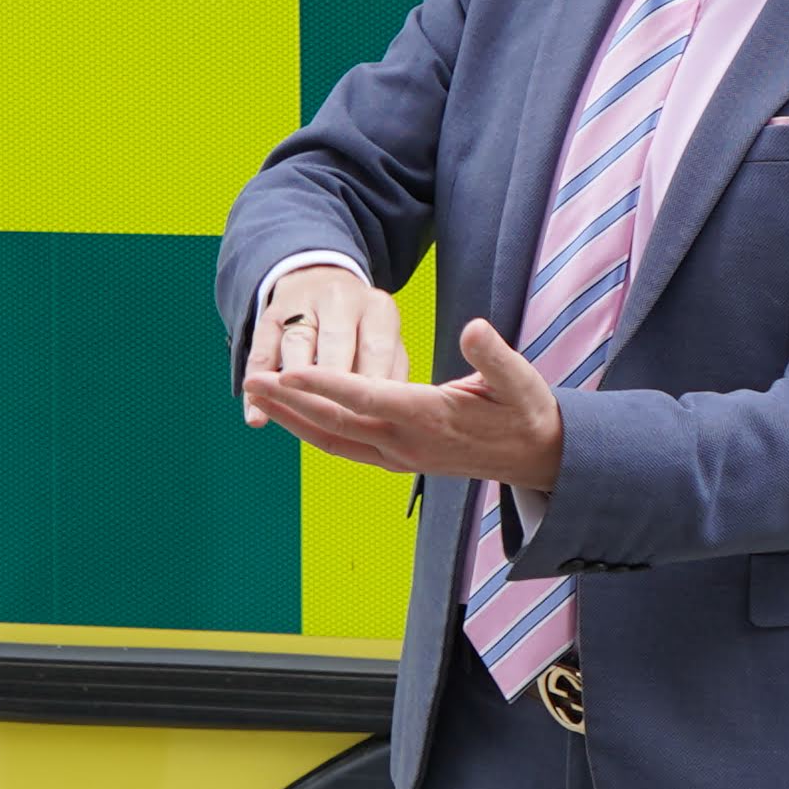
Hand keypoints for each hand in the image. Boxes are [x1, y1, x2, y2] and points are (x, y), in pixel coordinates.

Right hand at [238, 265, 403, 412]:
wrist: (322, 281)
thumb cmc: (363, 330)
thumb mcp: (386, 341)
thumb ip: (390, 374)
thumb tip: (384, 414)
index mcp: (377, 308)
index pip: (377, 349)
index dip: (372, 387)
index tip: (372, 421)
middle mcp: (340, 299)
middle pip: (336, 343)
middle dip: (333, 383)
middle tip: (335, 422)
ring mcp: (301, 304)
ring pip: (297, 345)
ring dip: (292, 382)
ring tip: (289, 411)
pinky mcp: (270, 316)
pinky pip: (261, 353)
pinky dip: (259, 387)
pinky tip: (256, 419)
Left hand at [243, 316, 568, 495]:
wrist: (538, 459)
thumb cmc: (527, 412)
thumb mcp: (520, 379)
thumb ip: (493, 355)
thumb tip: (475, 329)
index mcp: (431, 417)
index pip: (368, 398)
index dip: (326, 384)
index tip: (288, 371)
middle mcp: (407, 442)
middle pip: (335, 422)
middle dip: (290, 402)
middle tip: (250, 379)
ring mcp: (399, 456)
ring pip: (333, 440)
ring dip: (292, 419)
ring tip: (258, 396)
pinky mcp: (398, 460)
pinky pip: (345, 447)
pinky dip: (314, 431)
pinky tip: (294, 417)